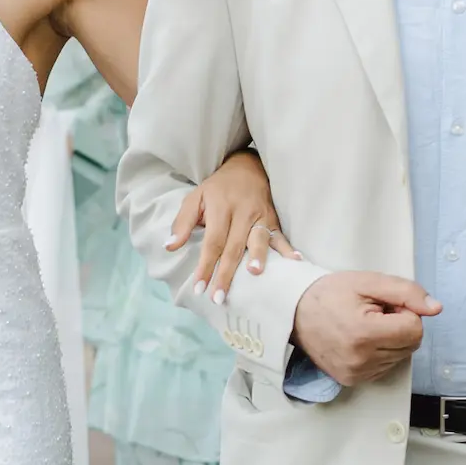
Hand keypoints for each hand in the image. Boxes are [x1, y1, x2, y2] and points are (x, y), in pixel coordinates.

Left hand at [167, 152, 295, 300]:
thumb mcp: (195, 198)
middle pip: (233, 247)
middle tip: (218, 297)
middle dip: (226, 273)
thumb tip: (169, 247)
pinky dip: (288, 248)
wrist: (247, 167)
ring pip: (258, 239)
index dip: (206, 265)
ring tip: (254, 274)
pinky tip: (296, 260)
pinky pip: (281, 235)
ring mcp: (260, 215)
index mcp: (219, 207)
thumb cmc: (217, 188)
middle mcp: (241, 212)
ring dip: (258, 257)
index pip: (212, 241)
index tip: (199, 287)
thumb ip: (182, 223)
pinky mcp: (274, 219)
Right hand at [292, 270, 441, 386]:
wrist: (294, 312)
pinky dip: (381, 353)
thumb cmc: (329, 294)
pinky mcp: (352, 380)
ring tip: (365, 326)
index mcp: (365, 334)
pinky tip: (361, 340)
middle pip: (411, 345)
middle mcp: (361, 360)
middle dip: (400, 326)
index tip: (385, 305)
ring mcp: (356, 373)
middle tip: (374, 313)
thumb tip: (436, 308)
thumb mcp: (368, 282)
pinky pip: (386, 367)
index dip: (405, 311)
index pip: (415, 329)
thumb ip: (406, 292)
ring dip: (391, 340)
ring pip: (401, 357)